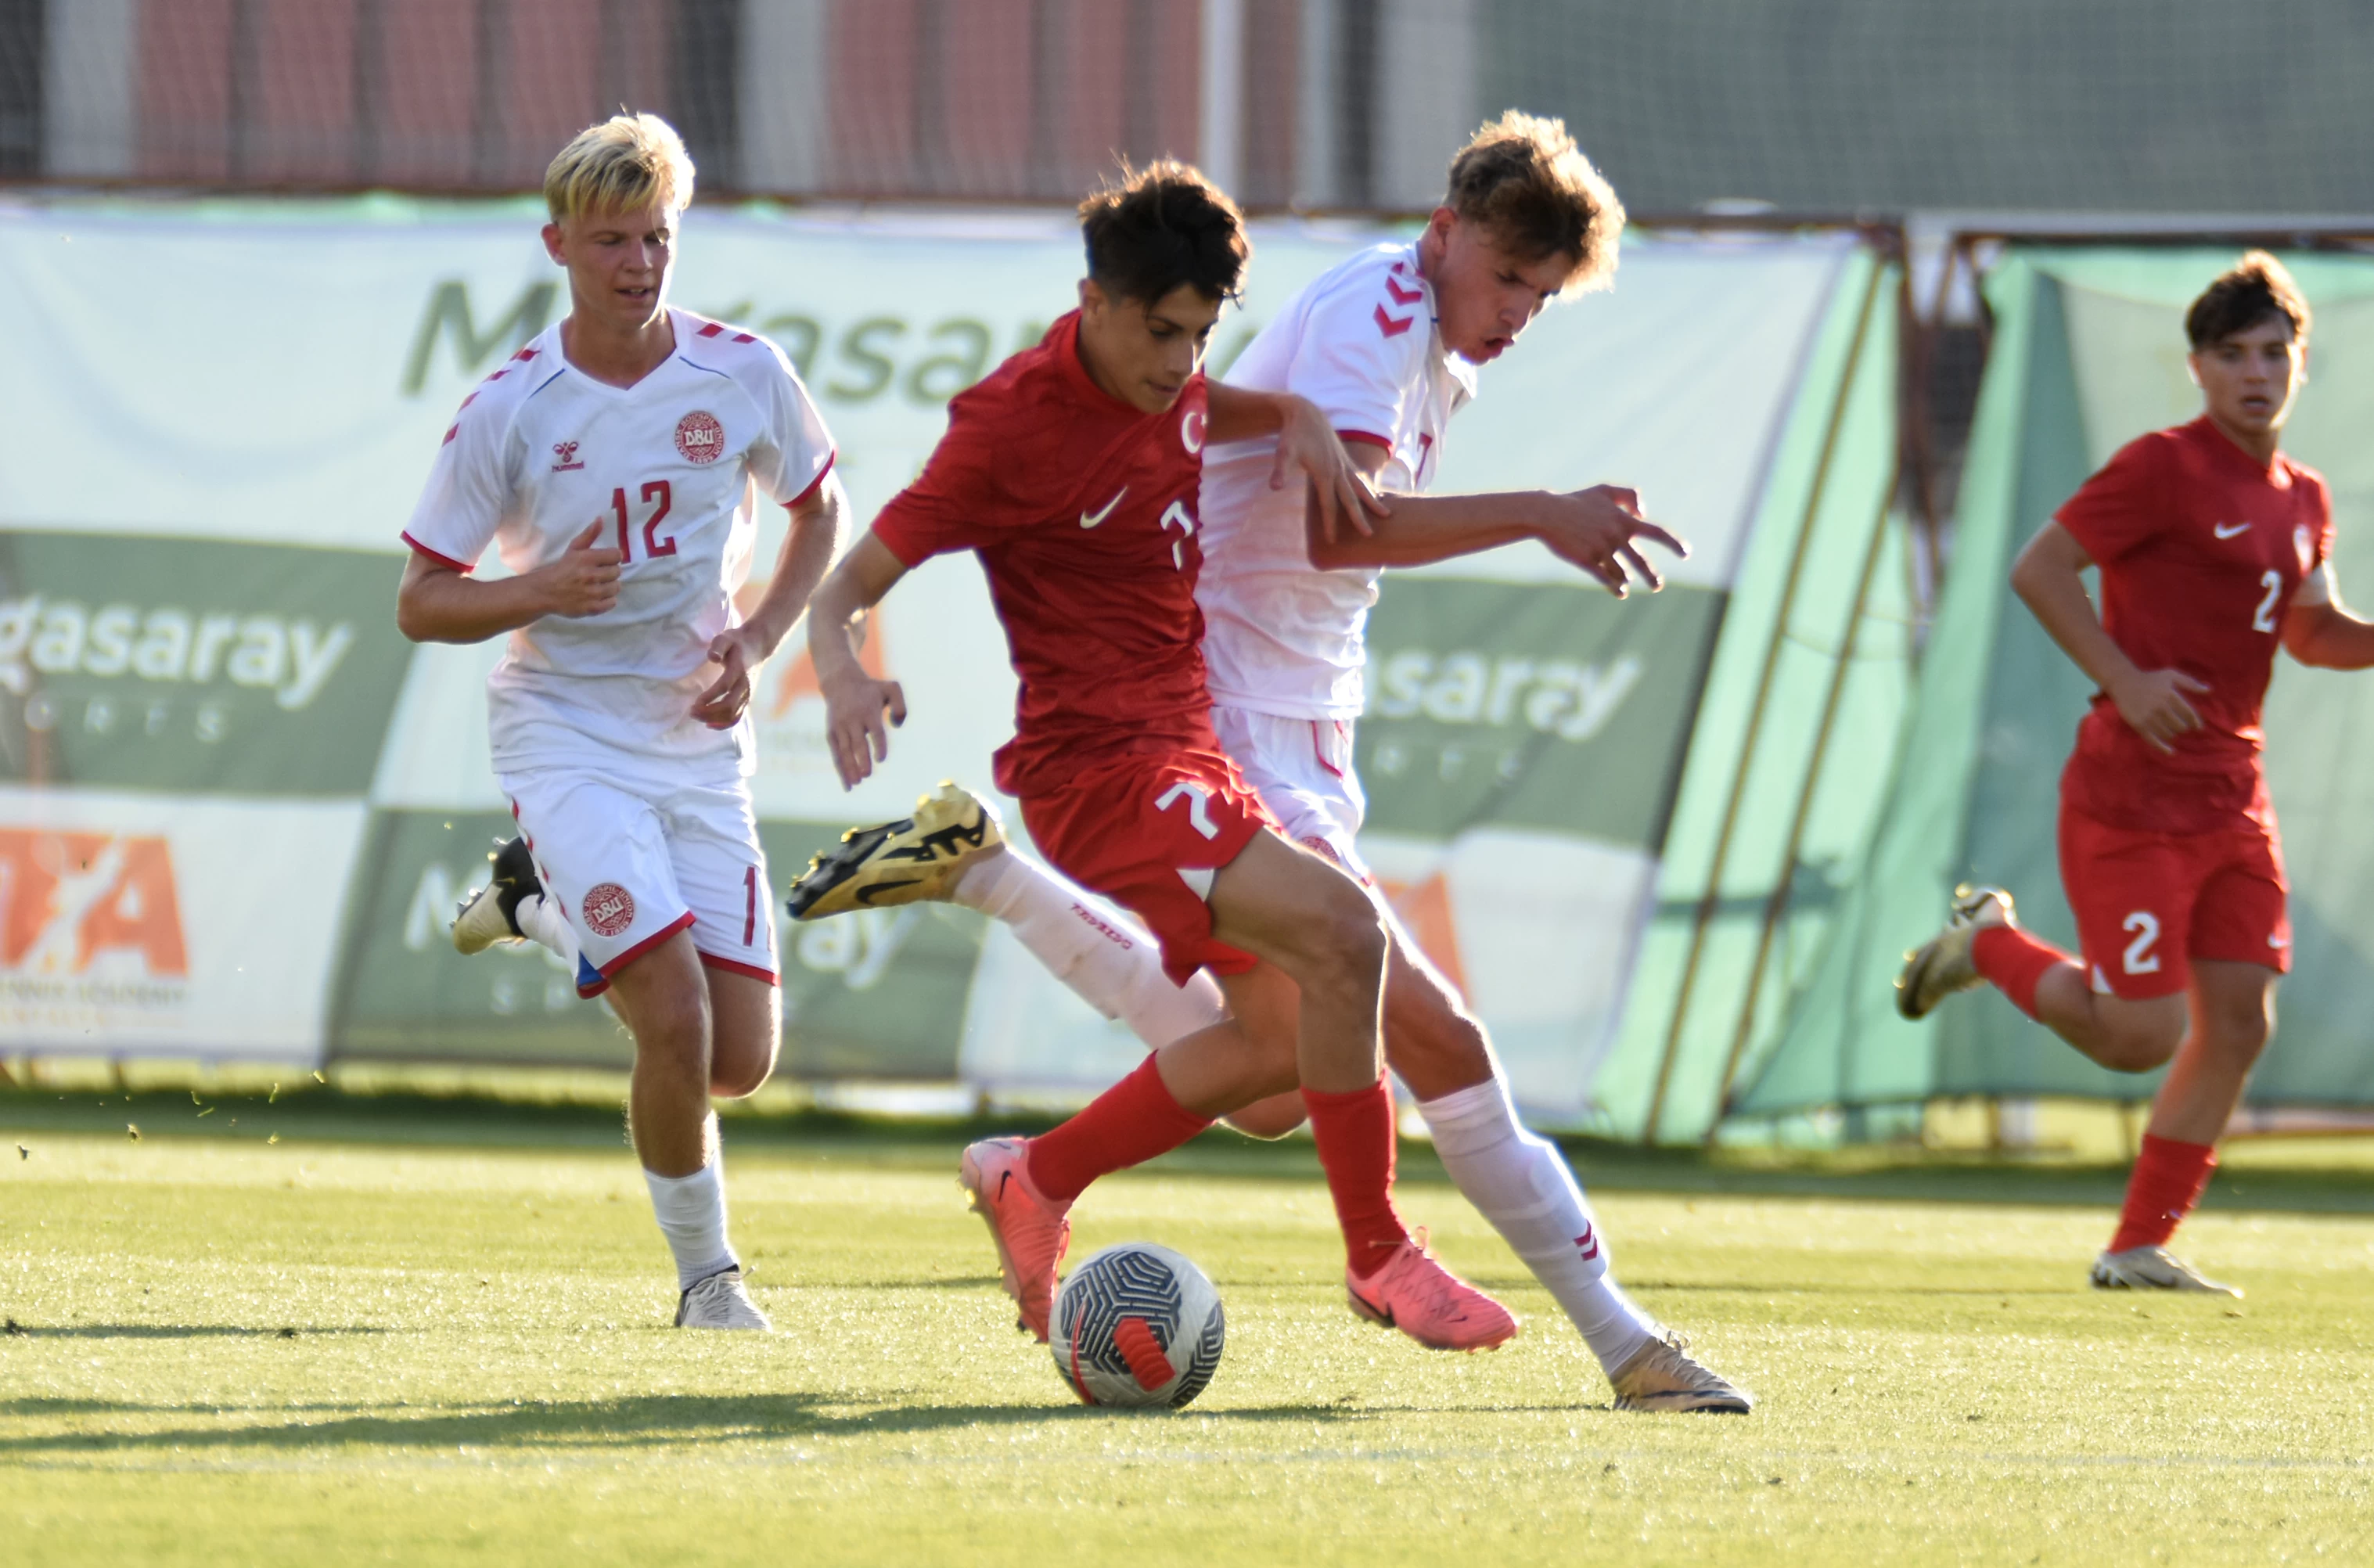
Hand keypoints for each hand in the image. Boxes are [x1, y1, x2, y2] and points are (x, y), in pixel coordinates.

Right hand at [532, 521, 622, 617]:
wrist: (545, 592)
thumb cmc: (562, 568)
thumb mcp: (574, 549)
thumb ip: (589, 535)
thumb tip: (601, 519)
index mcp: (587, 558)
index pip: (616, 555)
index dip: (612, 558)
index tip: (605, 561)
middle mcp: (591, 575)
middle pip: (617, 572)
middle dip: (610, 572)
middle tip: (600, 574)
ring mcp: (592, 593)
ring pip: (616, 587)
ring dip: (610, 585)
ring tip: (599, 585)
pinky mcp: (592, 608)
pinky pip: (612, 602)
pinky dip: (608, 600)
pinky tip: (599, 595)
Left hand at [691, 625, 766, 730]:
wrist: (757, 647)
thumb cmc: (736, 642)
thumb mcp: (726, 638)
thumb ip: (718, 646)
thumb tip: (712, 657)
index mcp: (738, 670)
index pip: (724, 687)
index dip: (709, 697)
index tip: (694, 703)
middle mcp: (745, 685)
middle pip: (729, 706)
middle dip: (709, 712)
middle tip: (691, 712)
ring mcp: (747, 695)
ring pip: (732, 714)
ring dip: (713, 719)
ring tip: (696, 716)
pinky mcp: (746, 700)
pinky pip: (736, 717)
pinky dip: (723, 724)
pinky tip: (709, 724)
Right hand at [821, 658, 906, 788]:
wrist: (840, 682)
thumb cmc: (871, 689)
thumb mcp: (891, 688)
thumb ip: (901, 706)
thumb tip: (897, 726)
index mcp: (869, 712)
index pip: (875, 731)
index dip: (878, 745)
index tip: (880, 759)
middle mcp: (853, 720)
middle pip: (857, 743)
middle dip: (861, 759)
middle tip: (867, 775)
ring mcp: (840, 727)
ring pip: (844, 751)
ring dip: (849, 768)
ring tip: (856, 784)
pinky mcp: (831, 733)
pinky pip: (836, 754)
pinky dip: (841, 770)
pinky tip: (848, 785)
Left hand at [1270, 396, 1389, 544]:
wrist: (1306, 413)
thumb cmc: (1293, 434)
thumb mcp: (1283, 453)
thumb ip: (1280, 471)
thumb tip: (1274, 487)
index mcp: (1325, 473)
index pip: (1328, 504)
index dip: (1329, 523)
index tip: (1332, 541)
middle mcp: (1338, 470)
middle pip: (1351, 499)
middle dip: (1359, 518)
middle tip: (1368, 535)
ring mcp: (1344, 464)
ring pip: (1361, 487)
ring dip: (1373, 502)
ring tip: (1386, 515)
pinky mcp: (1345, 458)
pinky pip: (1359, 477)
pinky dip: (1368, 488)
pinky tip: (1374, 495)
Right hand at [1536, 485, 1687, 597]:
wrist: (1547, 514)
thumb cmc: (1577, 501)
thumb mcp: (1604, 490)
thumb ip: (1630, 495)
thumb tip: (1643, 514)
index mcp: (1624, 519)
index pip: (1657, 532)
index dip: (1674, 543)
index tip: (1685, 554)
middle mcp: (1616, 535)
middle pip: (1641, 561)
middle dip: (1652, 576)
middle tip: (1657, 586)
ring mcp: (1602, 549)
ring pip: (1621, 573)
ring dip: (1624, 579)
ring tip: (1624, 585)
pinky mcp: (1587, 561)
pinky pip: (1606, 579)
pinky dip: (1614, 587)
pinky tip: (1619, 591)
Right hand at [2110, 667, 2208, 752]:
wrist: (2124, 682)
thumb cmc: (2150, 679)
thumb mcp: (2171, 675)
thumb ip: (2190, 683)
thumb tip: (2208, 690)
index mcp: (2170, 695)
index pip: (2188, 713)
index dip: (2195, 722)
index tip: (2199, 728)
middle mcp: (2160, 707)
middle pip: (2179, 726)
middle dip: (2182, 727)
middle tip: (2179, 726)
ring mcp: (2149, 717)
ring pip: (2168, 734)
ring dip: (2172, 734)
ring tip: (2170, 731)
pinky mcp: (2139, 725)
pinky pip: (2153, 740)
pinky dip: (2163, 748)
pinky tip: (2171, 752)